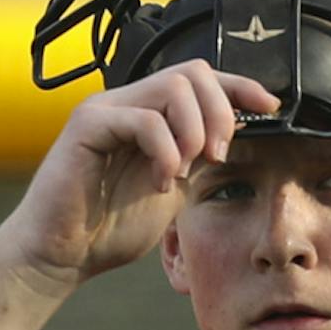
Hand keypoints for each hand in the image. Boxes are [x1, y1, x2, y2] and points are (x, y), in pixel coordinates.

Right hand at [0, 63, 281, 292]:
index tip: (270, 107)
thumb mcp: (171, 193)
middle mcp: (127, 102)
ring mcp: (106, 109)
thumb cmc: (107, 230)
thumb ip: (196, 164)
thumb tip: (233, 142)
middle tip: (218, 157)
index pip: (201, 80)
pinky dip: (165, 151)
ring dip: (195, 130)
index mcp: (148, 115)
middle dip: (219, 113)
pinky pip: (144, 119)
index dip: (239, 87)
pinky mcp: (87, 125)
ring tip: (188, 171)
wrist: (60, 257)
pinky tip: (162, 183)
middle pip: (193, 73)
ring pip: (172, 87)